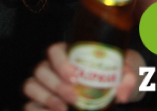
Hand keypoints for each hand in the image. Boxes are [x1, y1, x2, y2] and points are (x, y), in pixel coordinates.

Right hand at [23, 42, 143, 110]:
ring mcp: (44, 86)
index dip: (60, 62)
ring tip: (63, 109)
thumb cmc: (115, 76)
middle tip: (73, 97)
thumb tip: (121, 93)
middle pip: (41, 69)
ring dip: (45, 97)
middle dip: (55, 84)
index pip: (54, 51)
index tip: (75, 76)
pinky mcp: (40, 104)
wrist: (112, 92)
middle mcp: (52, 68)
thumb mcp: (125, 72)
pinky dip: (37, 110)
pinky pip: (29, 105)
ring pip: (30, 85)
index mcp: (68, 55)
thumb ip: (127, 78)